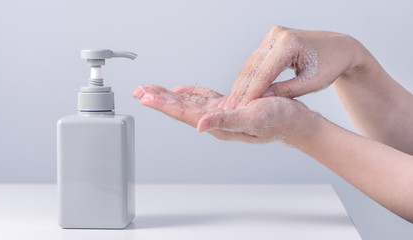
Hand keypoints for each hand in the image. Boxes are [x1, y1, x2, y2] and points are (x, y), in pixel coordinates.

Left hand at [132, 84, 315, 143]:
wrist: (296, 123)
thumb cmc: (280, 121)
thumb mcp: (254, 119)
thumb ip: (225, 122)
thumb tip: (199, 125)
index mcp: (219, 124)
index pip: (184, 113)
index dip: (164, 104)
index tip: (145, 97)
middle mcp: (216, 120)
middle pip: (181, 108)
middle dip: (159, 99)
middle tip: (139, 91)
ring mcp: (222, 114)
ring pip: (189, 103)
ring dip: (169, 96)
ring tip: (152, 90)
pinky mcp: (230, 106)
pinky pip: (205, 98)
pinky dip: (191, 93)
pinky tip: (181, 91)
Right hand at [221, 26, 364, 107]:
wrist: (339, 47)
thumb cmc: (330, 66)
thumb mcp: (311, 83)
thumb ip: (285, 91)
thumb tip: (260, 101)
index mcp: (289, 43)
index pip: (264, 73)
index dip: (251, 94)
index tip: (241, 111)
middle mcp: (278, 35)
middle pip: (253, 68)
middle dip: (240, 91)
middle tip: (228, 110)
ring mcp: (272, 35)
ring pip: (250, 64)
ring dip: (240, 85)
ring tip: (229, 104)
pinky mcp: (270, 40)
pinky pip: (255, 61)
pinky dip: (247, 78)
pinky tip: (238, 92)